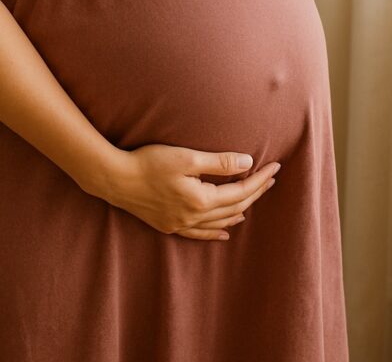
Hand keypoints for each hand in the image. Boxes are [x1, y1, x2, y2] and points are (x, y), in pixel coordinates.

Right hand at [99, 143, 281, 240]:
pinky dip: (216, 232)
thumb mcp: (186, 157)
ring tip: (254, 200)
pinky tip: (224, 232)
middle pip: (234, 207)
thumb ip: (218, 162)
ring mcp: (181, 224)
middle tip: (271, 179)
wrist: (116, 179)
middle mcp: (194, 217)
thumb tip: (248, 162)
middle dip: (255, 192)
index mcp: (201, 200)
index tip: (275, 167)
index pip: (240, 191)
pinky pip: (200, 234)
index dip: (260, 180)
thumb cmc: (149, 163)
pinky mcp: (170, 226)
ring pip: (220, 223)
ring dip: (239, 211)